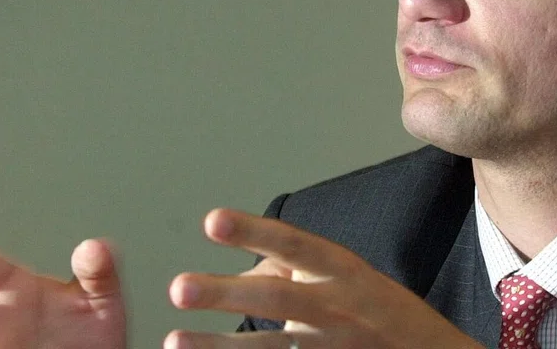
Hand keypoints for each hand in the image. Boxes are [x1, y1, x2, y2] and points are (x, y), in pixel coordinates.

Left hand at [167, 209, 482, 348]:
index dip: (254, 232)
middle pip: (279, 299)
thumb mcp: (348, 275)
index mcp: (342, 270)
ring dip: (220, 347)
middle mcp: (337, 307)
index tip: (212, 221)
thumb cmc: (382, 311)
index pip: (295, 244)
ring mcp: (334, 348)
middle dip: (227, 293)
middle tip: (179, 287)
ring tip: (174, 340)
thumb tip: (246, 267)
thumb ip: (296, 264)